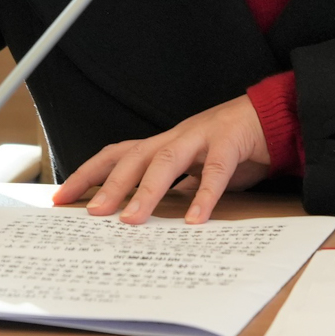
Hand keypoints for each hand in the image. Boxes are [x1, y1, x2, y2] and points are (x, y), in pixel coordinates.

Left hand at [52, 95, 269, 224]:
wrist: (273, 115)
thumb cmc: (230, 145)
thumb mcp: (194, 168)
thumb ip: (173, 187)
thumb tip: (147, 214)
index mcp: (163, 143)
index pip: (115, 155)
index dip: (87, 174)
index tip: (61, 199)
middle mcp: (175, 136)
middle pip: (133, 157)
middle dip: (109, 186)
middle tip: (92, 214)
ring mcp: (201, 136)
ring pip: (166, 160)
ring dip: (147, 190)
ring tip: (132, 219)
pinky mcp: (230, 142)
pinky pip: (215, 170)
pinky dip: (205, 196)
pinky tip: (197, 220)